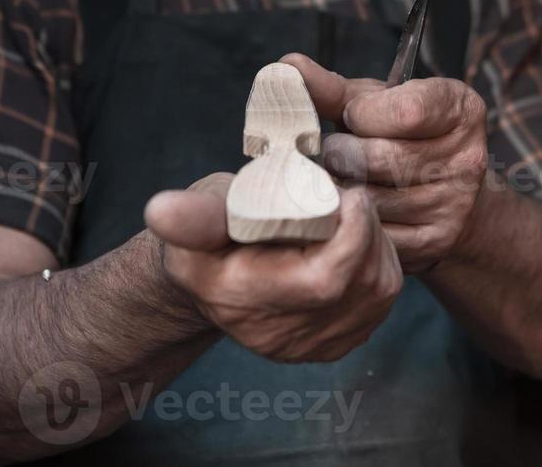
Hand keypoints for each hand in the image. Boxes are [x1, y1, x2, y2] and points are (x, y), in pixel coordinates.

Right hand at [143, 172, 401, 362]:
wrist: (214, 279)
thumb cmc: (210, 234)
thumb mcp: (199, 213)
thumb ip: (191, 215)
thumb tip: (160, 210)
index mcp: (245, 298)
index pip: (327, 279)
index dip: (354, 234)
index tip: (349, 195)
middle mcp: (280, 335)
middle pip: (362, 284)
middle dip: (368, 231)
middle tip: (350, 198)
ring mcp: (310, 347)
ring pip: (380, 292)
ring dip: (378, 245)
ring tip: (352, 218)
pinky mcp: (334, 345)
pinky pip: (381, 304)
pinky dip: (379, 265)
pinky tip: (356, 244)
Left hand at [281, 53, 489, 273]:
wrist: (447, 194)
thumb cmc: (405, 137)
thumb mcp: (380, 103)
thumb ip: (335, 89)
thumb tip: (287, 68)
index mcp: (461, 109)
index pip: (403, 111)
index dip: (362, 113)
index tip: (354, 116)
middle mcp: (466, 157)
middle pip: (375, 157)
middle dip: (341, 153)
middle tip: (337, 152)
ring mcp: (452, 204)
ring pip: (367, 197)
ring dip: (340, 188)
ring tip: (343, 178)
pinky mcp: (433, 241)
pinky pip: (371, 231)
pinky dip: (351, 218)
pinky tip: (352, 207)